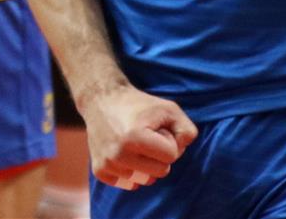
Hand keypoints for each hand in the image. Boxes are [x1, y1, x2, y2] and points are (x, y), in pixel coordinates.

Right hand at [79, 83, 197, 190]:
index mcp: (135, 137)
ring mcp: (107, 164)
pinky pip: (129, 184)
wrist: (102, 100)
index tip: (157, 129)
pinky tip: (126, 154)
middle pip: (161, 172)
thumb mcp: (169, 108)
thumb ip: (186, 130)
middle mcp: (118, 154)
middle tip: (147, 137)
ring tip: (136, 144)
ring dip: (146, 165)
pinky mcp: (99, 171)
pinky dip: (133, 172)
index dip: (169, 140)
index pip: (171, 156)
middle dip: (159, 155)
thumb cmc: (139, 104)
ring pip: (145, 181)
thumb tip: (182, 151)